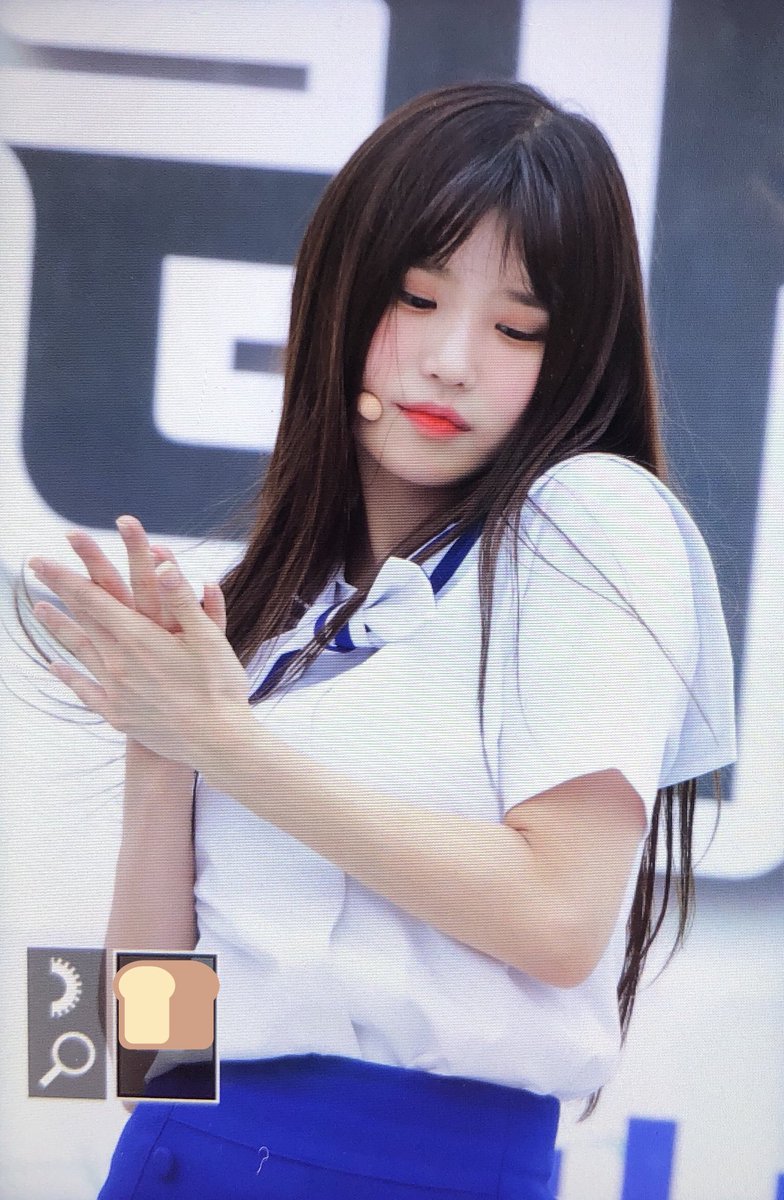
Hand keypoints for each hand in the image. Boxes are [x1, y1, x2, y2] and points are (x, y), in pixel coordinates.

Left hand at [27, 523, 251, 769]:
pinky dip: (69, 675)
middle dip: (58, 589)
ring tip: (39, 609)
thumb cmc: (219, 687)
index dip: (67, 576)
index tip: (44, 558)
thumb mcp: (209, 638)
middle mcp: (120, 662)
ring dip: (58, 627)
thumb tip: (162, 564)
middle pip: (82, 619)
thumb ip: (183, 600)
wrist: (217, 743)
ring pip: (80, 651)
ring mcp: (116, 690)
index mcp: (140, 638)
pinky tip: (55, 666)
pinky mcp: (118, 714)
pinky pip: (85, 690)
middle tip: (36, 566)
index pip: (94, 599)